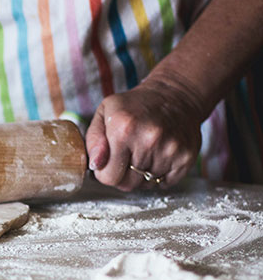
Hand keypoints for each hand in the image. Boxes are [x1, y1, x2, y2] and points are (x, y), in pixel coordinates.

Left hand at [85, 76, 203, 190]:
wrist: (175, 95)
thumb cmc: (134, 106)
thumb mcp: (104, 113)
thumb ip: (92, 141)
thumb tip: (95, 165)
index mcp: (123, 130)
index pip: (108, 177)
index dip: (106, 172)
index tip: (110, 161)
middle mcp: (149, 140)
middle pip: (127, 184)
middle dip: (123, 175)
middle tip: (128, 156)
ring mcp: (170, 149)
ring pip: (146, 184)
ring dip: (142, 174)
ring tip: (145, 151)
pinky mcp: (186, 157)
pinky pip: (165, 183)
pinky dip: (160, 174)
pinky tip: (159, 155)